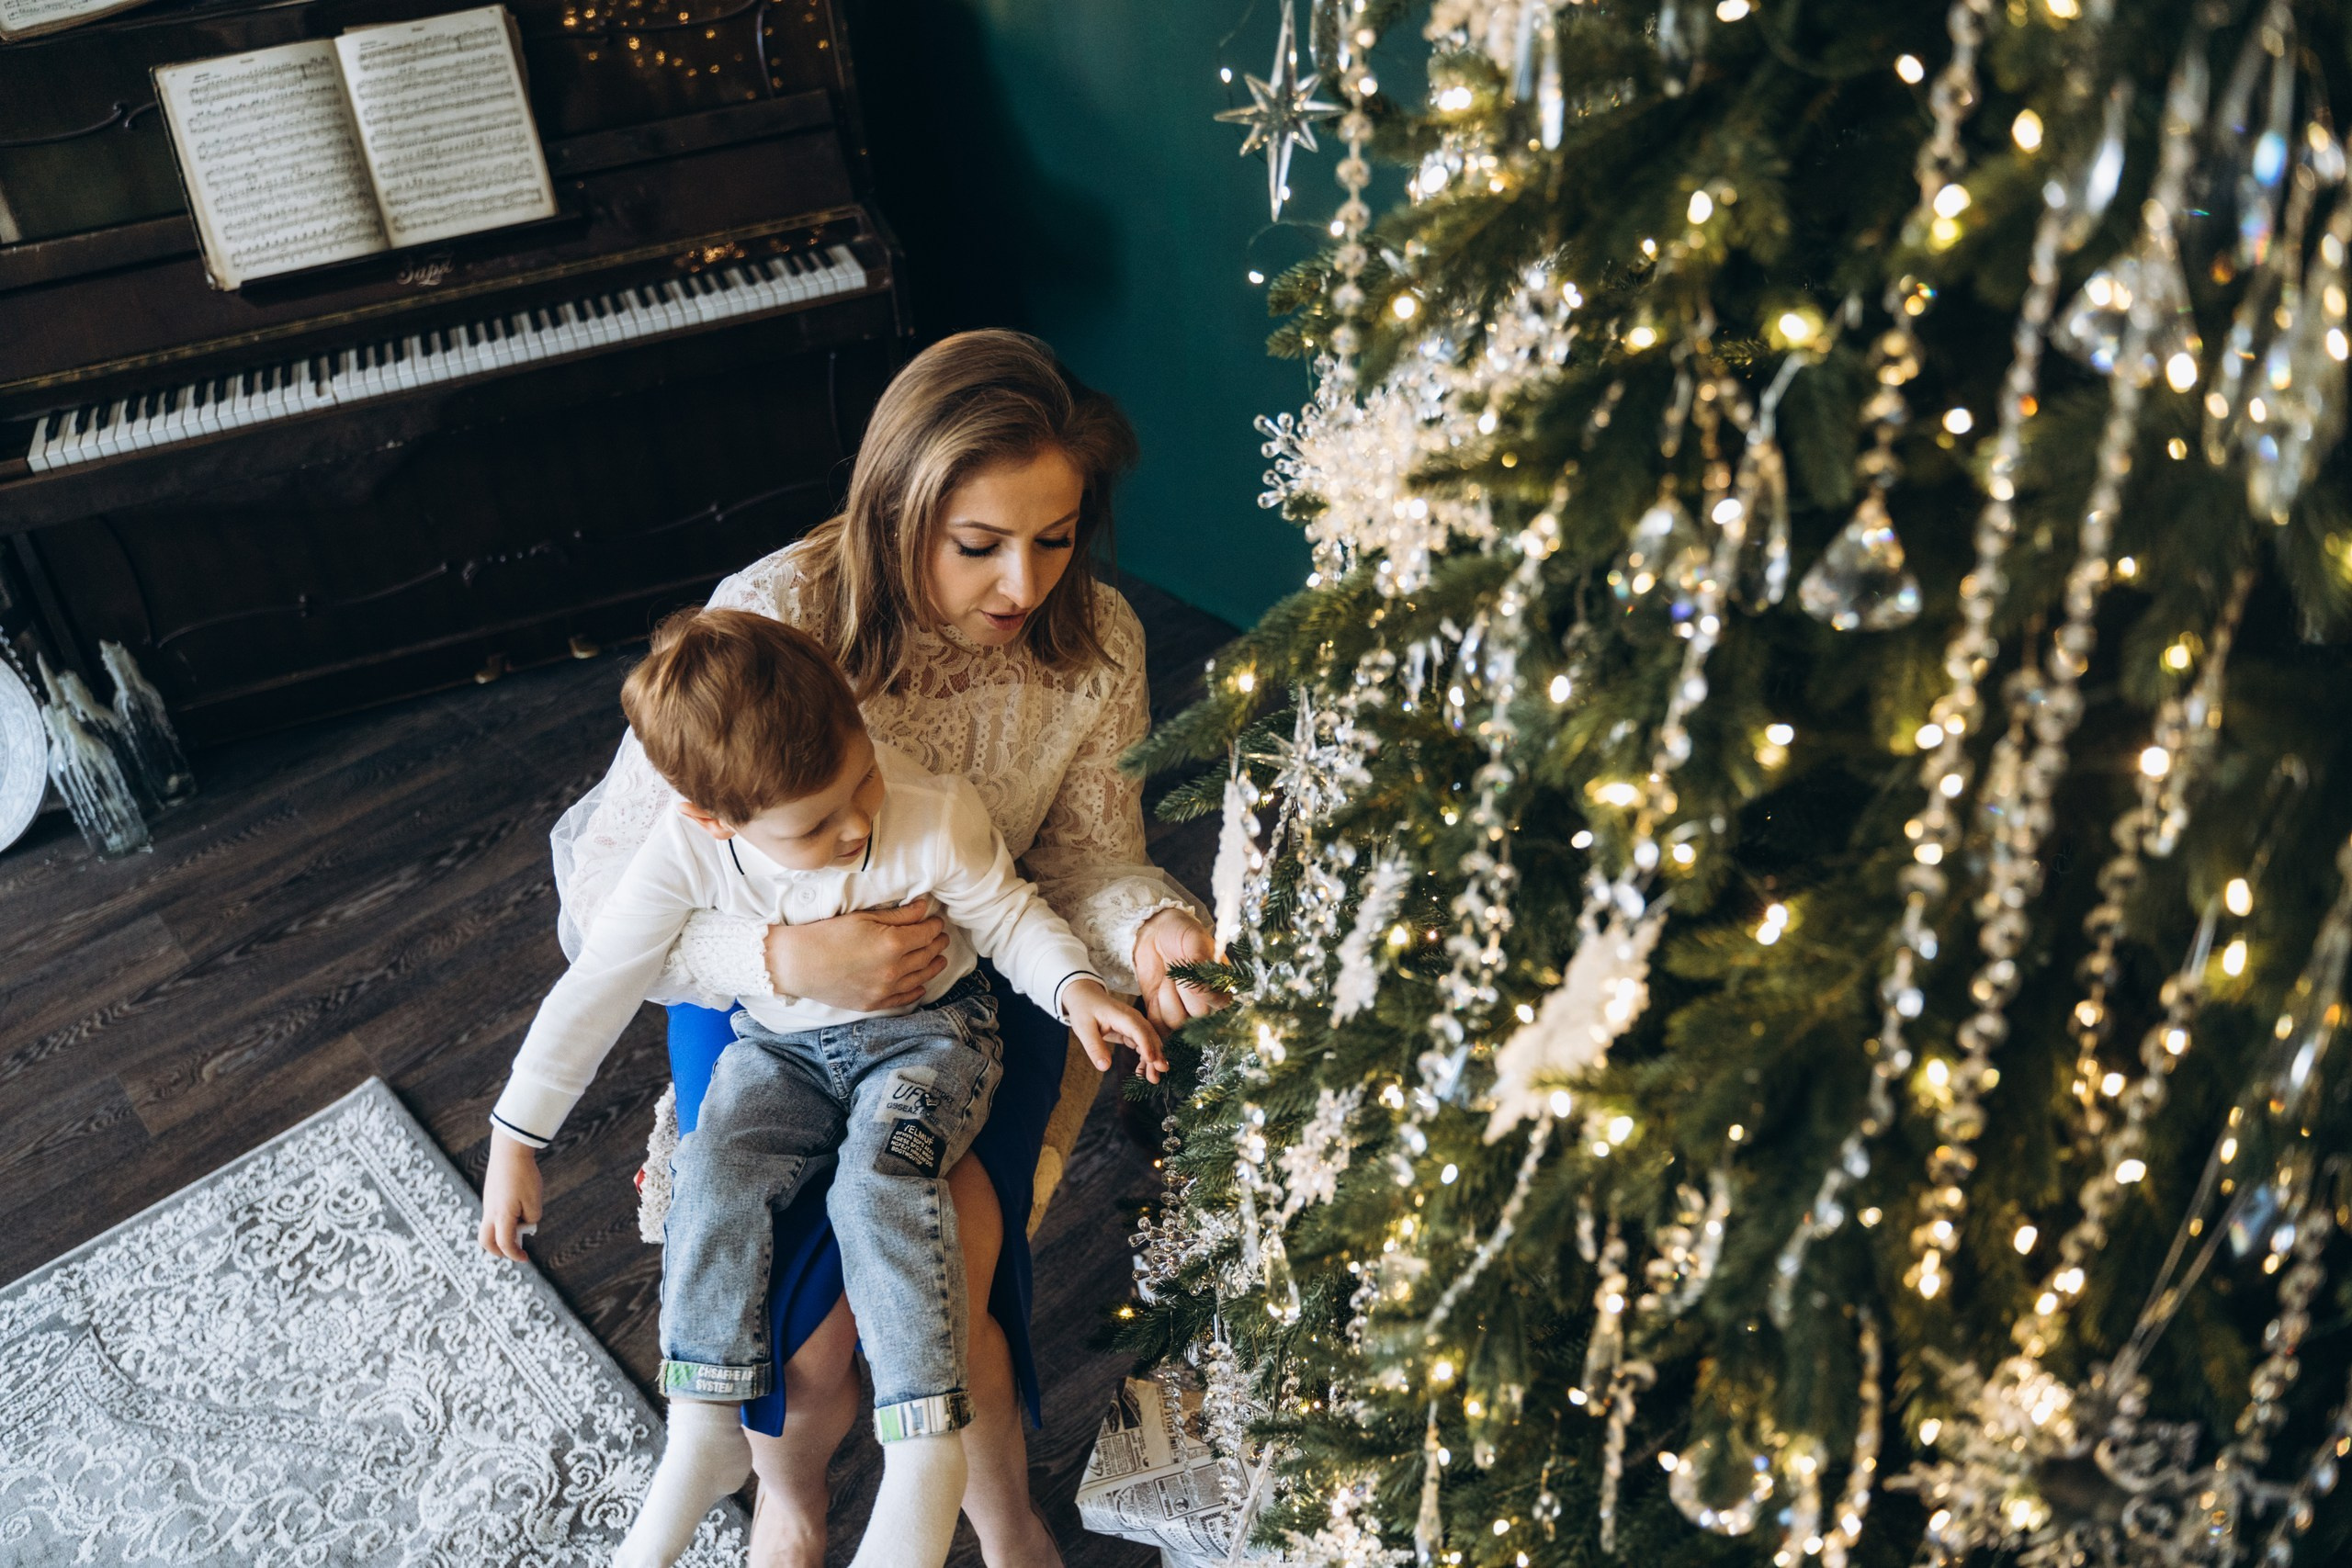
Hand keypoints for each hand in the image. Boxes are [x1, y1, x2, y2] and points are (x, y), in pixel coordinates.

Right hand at [479, 1131, 542, 1261]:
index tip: (525, 1258)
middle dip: (498, 1251)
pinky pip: (492, 1215)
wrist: (509, 1150)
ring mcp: (487, 1203)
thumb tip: (524, 1225)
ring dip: (501, 1235)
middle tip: (514, 1251)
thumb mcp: (534, 1201)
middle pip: (486, 1241)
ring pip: (488, 1228)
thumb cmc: (524, 1176)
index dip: (514, 1254)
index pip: (504, 1244)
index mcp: (501, 1216)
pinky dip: (502, 1222)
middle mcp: (490, 1212)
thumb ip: (531, 1219)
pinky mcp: (489, 1195)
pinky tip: (517, 1211)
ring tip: (520, 1228)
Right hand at [766, 899, 949, 1009]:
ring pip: (921, 978)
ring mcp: (884, 990)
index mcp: (893, 944)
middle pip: (927, 956)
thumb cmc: (827, 934)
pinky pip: (904, 999)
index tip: (936, 921)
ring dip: (933, 966)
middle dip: (937, 944)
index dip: (935, 926)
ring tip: (939, 959)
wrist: (798, 964)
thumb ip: (898, 915)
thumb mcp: (863, 917)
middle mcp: (893, 970)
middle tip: (941, 937)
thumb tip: (923, 908)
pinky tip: (921, 985)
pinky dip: (917, 991)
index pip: (926, 934)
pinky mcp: (873, 1004)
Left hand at [1062, 977, 1167, 1082]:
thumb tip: (1104, 1067)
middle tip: (1158, 1075)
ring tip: (1153, 1079)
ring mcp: (1135, 1025)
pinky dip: (1146, 1058)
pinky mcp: (1133, 1032)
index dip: (1147, 1045)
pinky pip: (1144, 1045)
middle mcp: (1133, 1019)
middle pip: (1150, 1037)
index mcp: (1122, 1016)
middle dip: (1156, 1056)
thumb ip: (1094, 1047)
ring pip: (1150, 1042)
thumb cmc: (1084, 1011)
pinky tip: (1143, 1071)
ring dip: (1153, 1060)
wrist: (1086, 997)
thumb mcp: (1084, 1029)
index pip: (1139, 1030)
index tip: (1151, 1060)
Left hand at [1131, 908, 1226, 1033]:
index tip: (1191, 971)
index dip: (1203, 991)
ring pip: (1176, 1023)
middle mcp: (1204, 1002)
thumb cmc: (1181, 932)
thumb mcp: (1195, 941)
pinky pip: (1159, 1026)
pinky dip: (1155, 1010)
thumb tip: (1202, 988)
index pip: (1219, 1004)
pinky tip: (1156, 990)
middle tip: (1176, 971)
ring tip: (1167, 978)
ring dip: (1166, 999)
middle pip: (1197, 1016)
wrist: (1154, 931)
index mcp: (1220, 984)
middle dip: (1183, 992)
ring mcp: (1182, 1009)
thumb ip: (1202, 963)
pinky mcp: (1161, 1012)